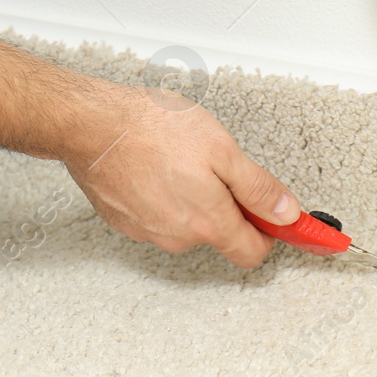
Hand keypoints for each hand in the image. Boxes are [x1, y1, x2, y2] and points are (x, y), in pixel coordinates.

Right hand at [62, 84, 300, 268]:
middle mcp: (178, 235)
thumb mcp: (222, 148)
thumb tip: (287, 213)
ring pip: (185, 223)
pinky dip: (160, 194)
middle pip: (218, 233)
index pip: (253, 252)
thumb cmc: (150, 127)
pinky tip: (153, 164)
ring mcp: (146, 230)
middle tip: (216, 166)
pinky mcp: (123, 219)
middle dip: (224, 205)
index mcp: (208, 220)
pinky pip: (155, 214)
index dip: (271, 233)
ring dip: (189, 198)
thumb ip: (258, 188)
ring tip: (177, 158)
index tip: (282, 222)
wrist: (89, 124)